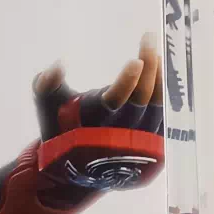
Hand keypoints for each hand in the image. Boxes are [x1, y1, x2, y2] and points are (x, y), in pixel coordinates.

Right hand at [32, 38, 162, 192]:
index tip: (136, 60)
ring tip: (159, 57)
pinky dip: (167, 99)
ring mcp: (138, 144)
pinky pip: (166, 121)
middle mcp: (118, 135)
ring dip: (161, 81)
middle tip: (149, 42)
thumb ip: (46, 85)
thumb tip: (58, 65)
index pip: (114, 102)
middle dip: (149, 70)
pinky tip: (165, 77)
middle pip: (141, 102)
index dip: (127, 82)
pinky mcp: (151, 148)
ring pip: (158, 111)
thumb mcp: (48, 107)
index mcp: (93, 123)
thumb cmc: (61, 129)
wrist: (75, 171)